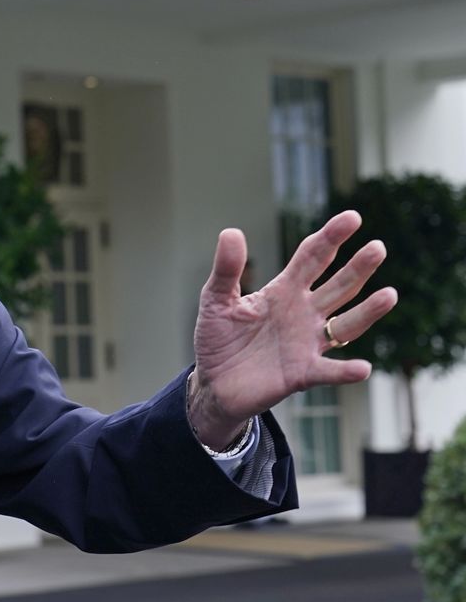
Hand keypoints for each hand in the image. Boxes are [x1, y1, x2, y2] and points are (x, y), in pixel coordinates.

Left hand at [188, 211, 397, 448]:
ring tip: (389, 295)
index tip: (352, 218)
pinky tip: (362, 368)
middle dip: (357, 268)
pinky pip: (329, 371)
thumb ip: (226, 270)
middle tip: (377, 248)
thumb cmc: (218, 338)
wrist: (213, 383)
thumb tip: (231, 232)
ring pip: (345, 325)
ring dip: (367, 312)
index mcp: (284, 290)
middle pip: (338, 286)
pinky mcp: (302, 373)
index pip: (313, 258)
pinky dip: (345, 371)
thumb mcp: (216, 299)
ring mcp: (306, 343)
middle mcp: (303, 313)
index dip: (331, 238)